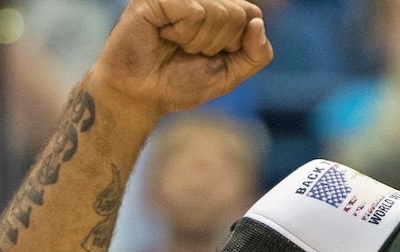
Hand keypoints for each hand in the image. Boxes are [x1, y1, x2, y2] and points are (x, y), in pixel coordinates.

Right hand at [87, 0, 272, 119]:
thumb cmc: (181, 82)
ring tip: (176, 45)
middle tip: (190, 51)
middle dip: (218, 43)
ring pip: (217, 11)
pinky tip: (165, 36)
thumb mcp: (230, 74)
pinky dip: (184, 33)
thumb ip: (256, 54)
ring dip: (199, 41)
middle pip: (236, 13)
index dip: (237, 42)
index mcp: (218, 9)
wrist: (141, 95)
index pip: (252, 14)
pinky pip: (194, 10)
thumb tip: (258, 23)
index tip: (212, 54)